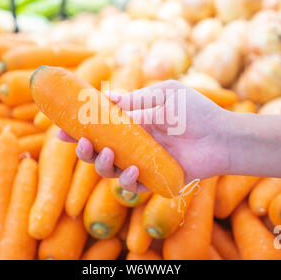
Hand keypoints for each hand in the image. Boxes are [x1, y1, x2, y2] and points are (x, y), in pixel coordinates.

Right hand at [58, 80, 232, 191]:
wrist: (221, 136)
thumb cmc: (194, 112)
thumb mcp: (163, 97)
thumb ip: (135, 102)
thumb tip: (105, 99)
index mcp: (132, 120)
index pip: (98, 125)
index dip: (78, 128)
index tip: (60, 128)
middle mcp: (133, 142)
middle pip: (98, 150)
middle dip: (84, 149)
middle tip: (83, 142)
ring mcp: (142, 161)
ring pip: (110, 169)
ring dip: (102, 163)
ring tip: (107, 152)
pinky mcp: (153, 178)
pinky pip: (132, 184)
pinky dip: (129, 179)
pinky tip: (135, 168)